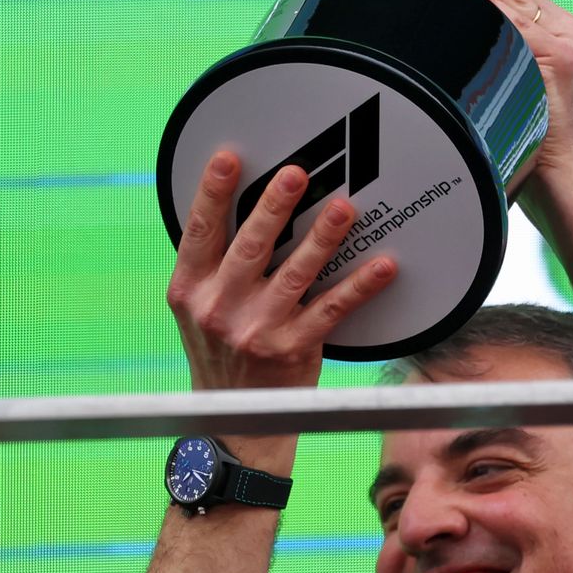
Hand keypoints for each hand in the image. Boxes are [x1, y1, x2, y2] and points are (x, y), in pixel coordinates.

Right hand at [166, 151, 396, 394]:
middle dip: (274, 206)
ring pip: (294, 275)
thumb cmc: (220, 350)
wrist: (233, 415)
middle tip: (297, 172)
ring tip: (344, 209)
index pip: (200, 232)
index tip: (229, 157)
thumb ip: (212, 265)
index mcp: (190, 289)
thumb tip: (240, 203)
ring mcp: (256, 330)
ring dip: (322, 239)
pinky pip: (332, 310)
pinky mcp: (293, 349)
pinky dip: (360, 287)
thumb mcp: (198, 307)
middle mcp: (219, 308)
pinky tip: (382, 267)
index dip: (212, 193)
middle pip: (249, 247)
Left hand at [431, 0, 572, 191]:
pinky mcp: (556, 56)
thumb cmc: (524, 142)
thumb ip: (496, 54)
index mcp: (559, 31)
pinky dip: (478, 3)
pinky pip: (509, 17)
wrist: (556, 181)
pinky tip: (455, 0)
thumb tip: (449, 32)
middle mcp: (565, 30)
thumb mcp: (512, 86)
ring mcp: (563, 41)